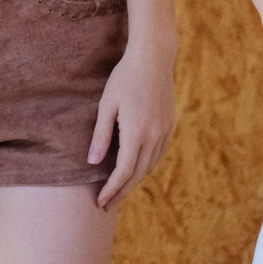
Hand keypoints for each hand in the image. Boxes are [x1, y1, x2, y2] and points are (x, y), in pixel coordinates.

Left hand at [89, 42, 175, 209]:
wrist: (154, 58)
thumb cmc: (124, 78)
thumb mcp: (107, 105)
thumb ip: (101, 135)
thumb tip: (93, 163)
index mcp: (137, 133)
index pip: (123, 172)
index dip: (111, 189)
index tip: (100, 202)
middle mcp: (154, 136)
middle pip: (138, 174)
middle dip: (122, 192)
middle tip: (106, 205)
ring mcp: (165, 132)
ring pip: (150, 166)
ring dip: (134, 181)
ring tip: (119, 191)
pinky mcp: (169, 125)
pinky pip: (158, 154)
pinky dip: (145, 166)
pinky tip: (135, 169)